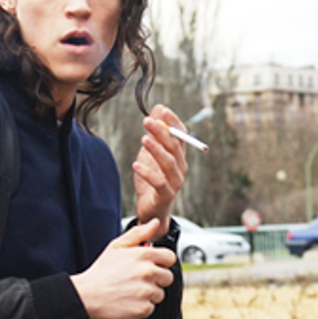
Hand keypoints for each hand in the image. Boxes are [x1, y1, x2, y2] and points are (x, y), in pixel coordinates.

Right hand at [70, 220, 176, 318]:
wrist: (87, 295)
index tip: (152, 266)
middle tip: (137, 280)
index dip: (161, 262)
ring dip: (149, 294)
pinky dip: (141, 307)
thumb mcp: (117, 246)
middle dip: (156, 279)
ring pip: (160, 294)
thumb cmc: (101, 271)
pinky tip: (128, 301)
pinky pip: (151, 308)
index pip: (170, 258)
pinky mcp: (143, 308)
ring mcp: (147, 291)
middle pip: (168, 277)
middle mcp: (148, 272)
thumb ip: (138, 234)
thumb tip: (155, 223)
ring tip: (130, 291)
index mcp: (144, 255)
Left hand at [133, 105, 188, 240]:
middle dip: (162, 132)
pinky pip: (159, 182)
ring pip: (169, 163)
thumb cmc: (152, 181)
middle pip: (175, 147)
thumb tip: (158, 108)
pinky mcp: (166, 195)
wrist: (152, 210)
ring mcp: (175, 182)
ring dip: (156, 150)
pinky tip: (135, 165)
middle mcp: (181, 167)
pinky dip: (147, 173)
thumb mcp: (150, 154)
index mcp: (179, 156)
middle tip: (147, 121)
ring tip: (143, 139)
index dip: (173, 122)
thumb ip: (155, 133)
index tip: (162, 110)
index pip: (181, 135)